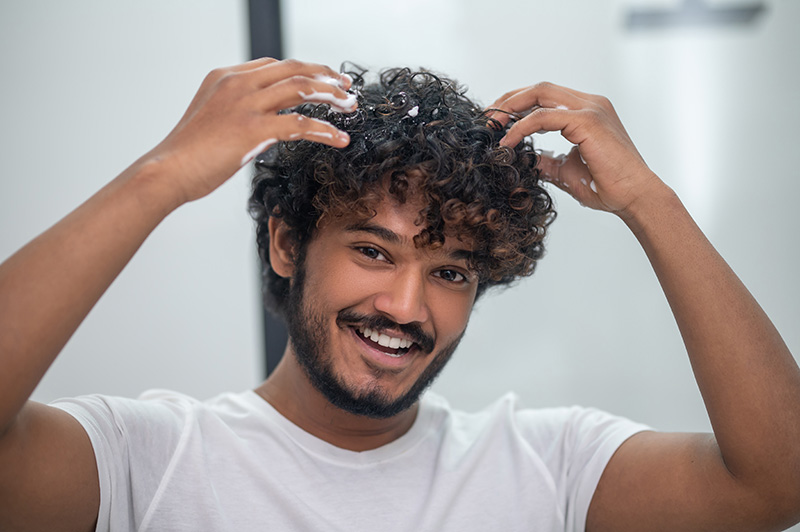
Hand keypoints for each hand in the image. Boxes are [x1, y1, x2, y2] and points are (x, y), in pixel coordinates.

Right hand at [148, 58, 355, 204]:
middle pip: (294, 69)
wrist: (167, 170)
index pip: (275, 65)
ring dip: (332, 96)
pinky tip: (340, 139)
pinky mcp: (253, 129)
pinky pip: (300, 124)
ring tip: (350, 108)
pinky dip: (325, 130)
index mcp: (226, 77)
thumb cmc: (187, 154)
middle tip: (347, 87)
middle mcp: (237, 83)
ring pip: (302, 89)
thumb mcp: (211, 118)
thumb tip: (267, 121)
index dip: (305, 70)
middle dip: (326, 76)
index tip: (325, 80)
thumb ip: (238, 111)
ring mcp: (246, 104)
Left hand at [487, 82, 661, 215]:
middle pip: (539, 88)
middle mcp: (590, 103)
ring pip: (540, 93)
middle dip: (508, 100)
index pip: (545, 95)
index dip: (517, 104)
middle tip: (486, 119)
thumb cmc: (606, 186)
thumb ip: (545, 160)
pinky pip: (543, 117)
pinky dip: (521, 127)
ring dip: (511, 107)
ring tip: (492, 126)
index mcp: (587, 110)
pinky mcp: (588, 120)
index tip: (496, 121)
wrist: (633, 197)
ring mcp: (590, 108)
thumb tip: (523, 158)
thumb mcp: (565, 170)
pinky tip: (507, 142)